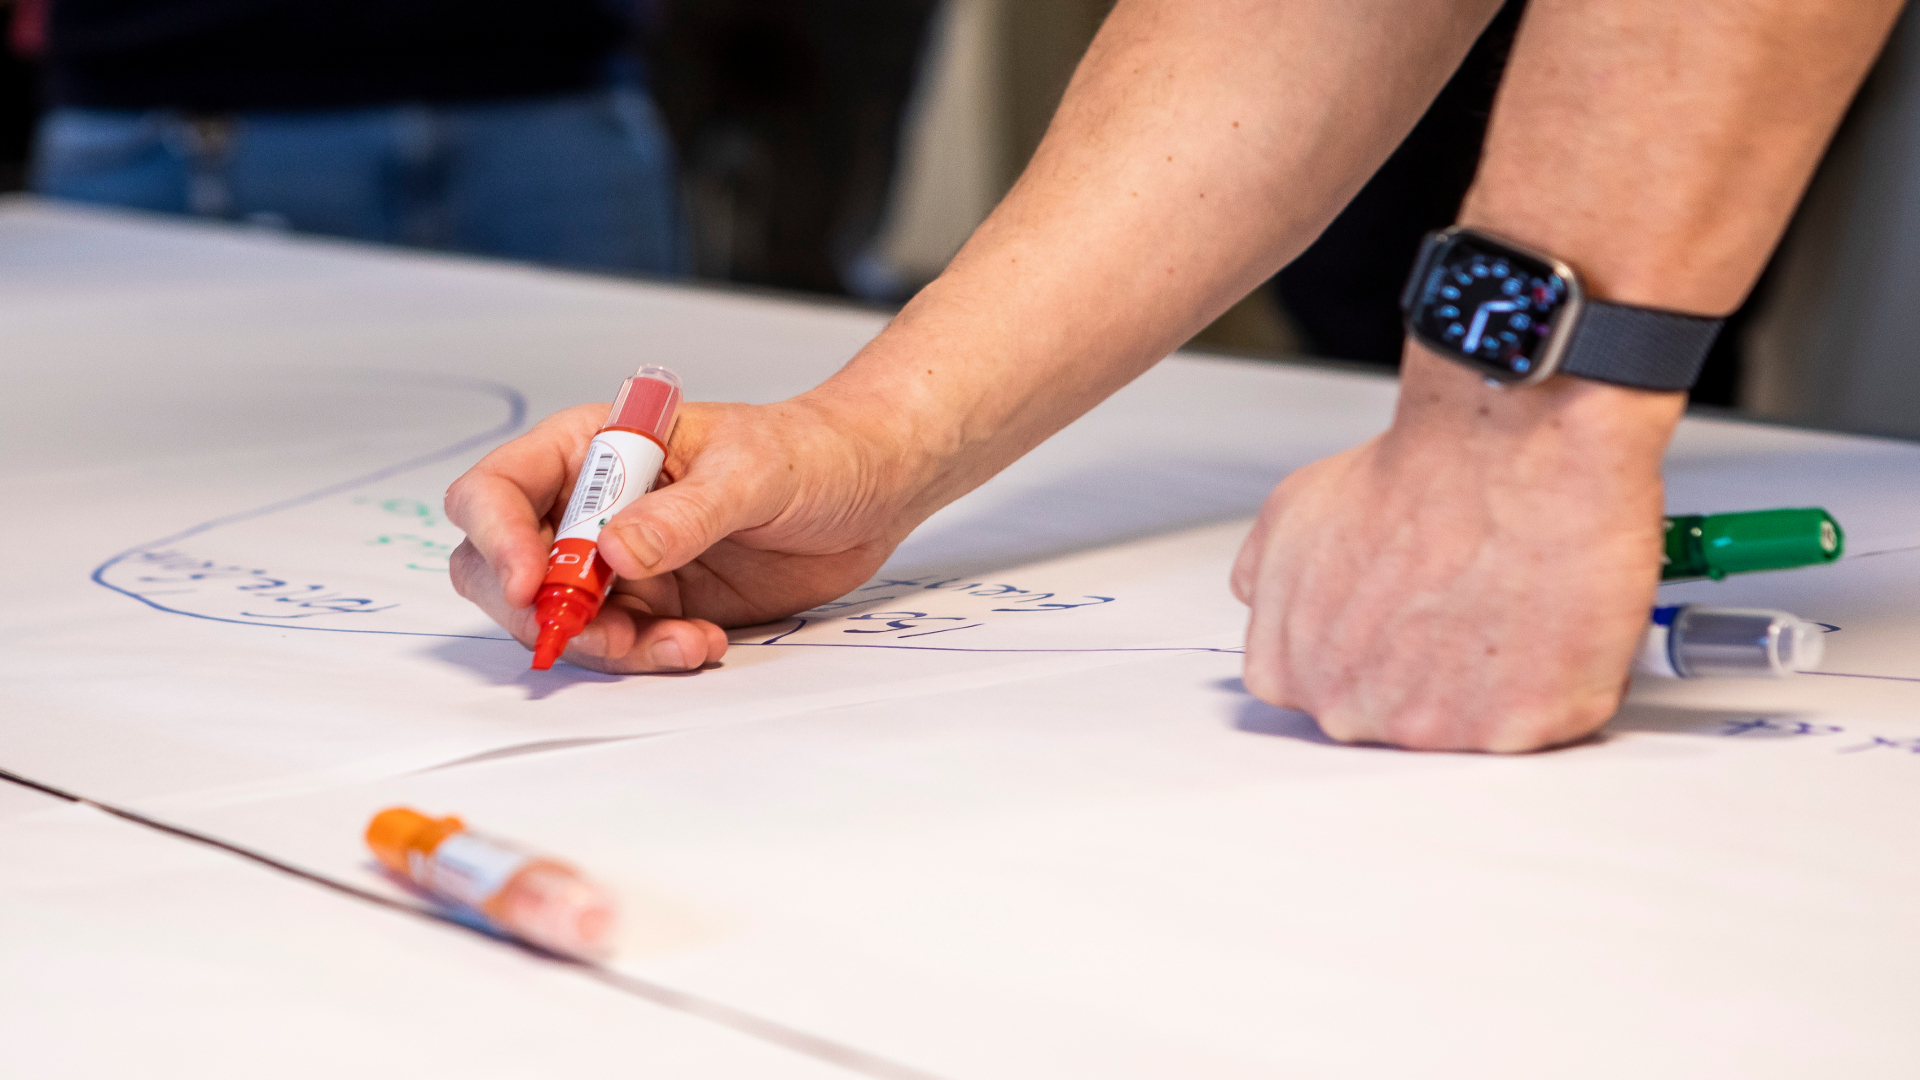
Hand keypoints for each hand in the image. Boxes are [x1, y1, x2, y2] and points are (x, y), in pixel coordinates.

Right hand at [444, 393, 927, 673]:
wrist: (867, 490)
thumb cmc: (809, 451)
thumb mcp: (752, 472)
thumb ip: (683, 514)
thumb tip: (612, 552)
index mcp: (595, 447)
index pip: (498, 489)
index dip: (498, 538)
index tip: (534, 584)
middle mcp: (592, 505)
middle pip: (503, 568)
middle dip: (539, 612)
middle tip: (602, 634)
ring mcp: (620, 561)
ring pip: (561, 620)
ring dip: (605, 645)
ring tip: (679, 642)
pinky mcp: (656, 604)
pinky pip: (621, 645)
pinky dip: (649, 656)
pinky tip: (700, 644)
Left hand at [1230, 346, 1685, 751]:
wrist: (1504, 460)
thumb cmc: (1410, 481)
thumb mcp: (1291, 515)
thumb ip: (1267, 577)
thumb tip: (1272, 598)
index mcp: (1287, 673)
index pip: (1316, 688)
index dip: (1366, 645)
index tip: (1397, 614)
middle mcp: (1354, 714)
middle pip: (1389, 713)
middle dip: (1422, 666)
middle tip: (1454, 601)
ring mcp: (1437, 731)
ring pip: (1466, 724)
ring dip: (1487, 678)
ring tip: (1501, 602)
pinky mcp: (1521, 729)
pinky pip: (1538, 720)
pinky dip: (1552, 680)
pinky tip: (1545, 621)